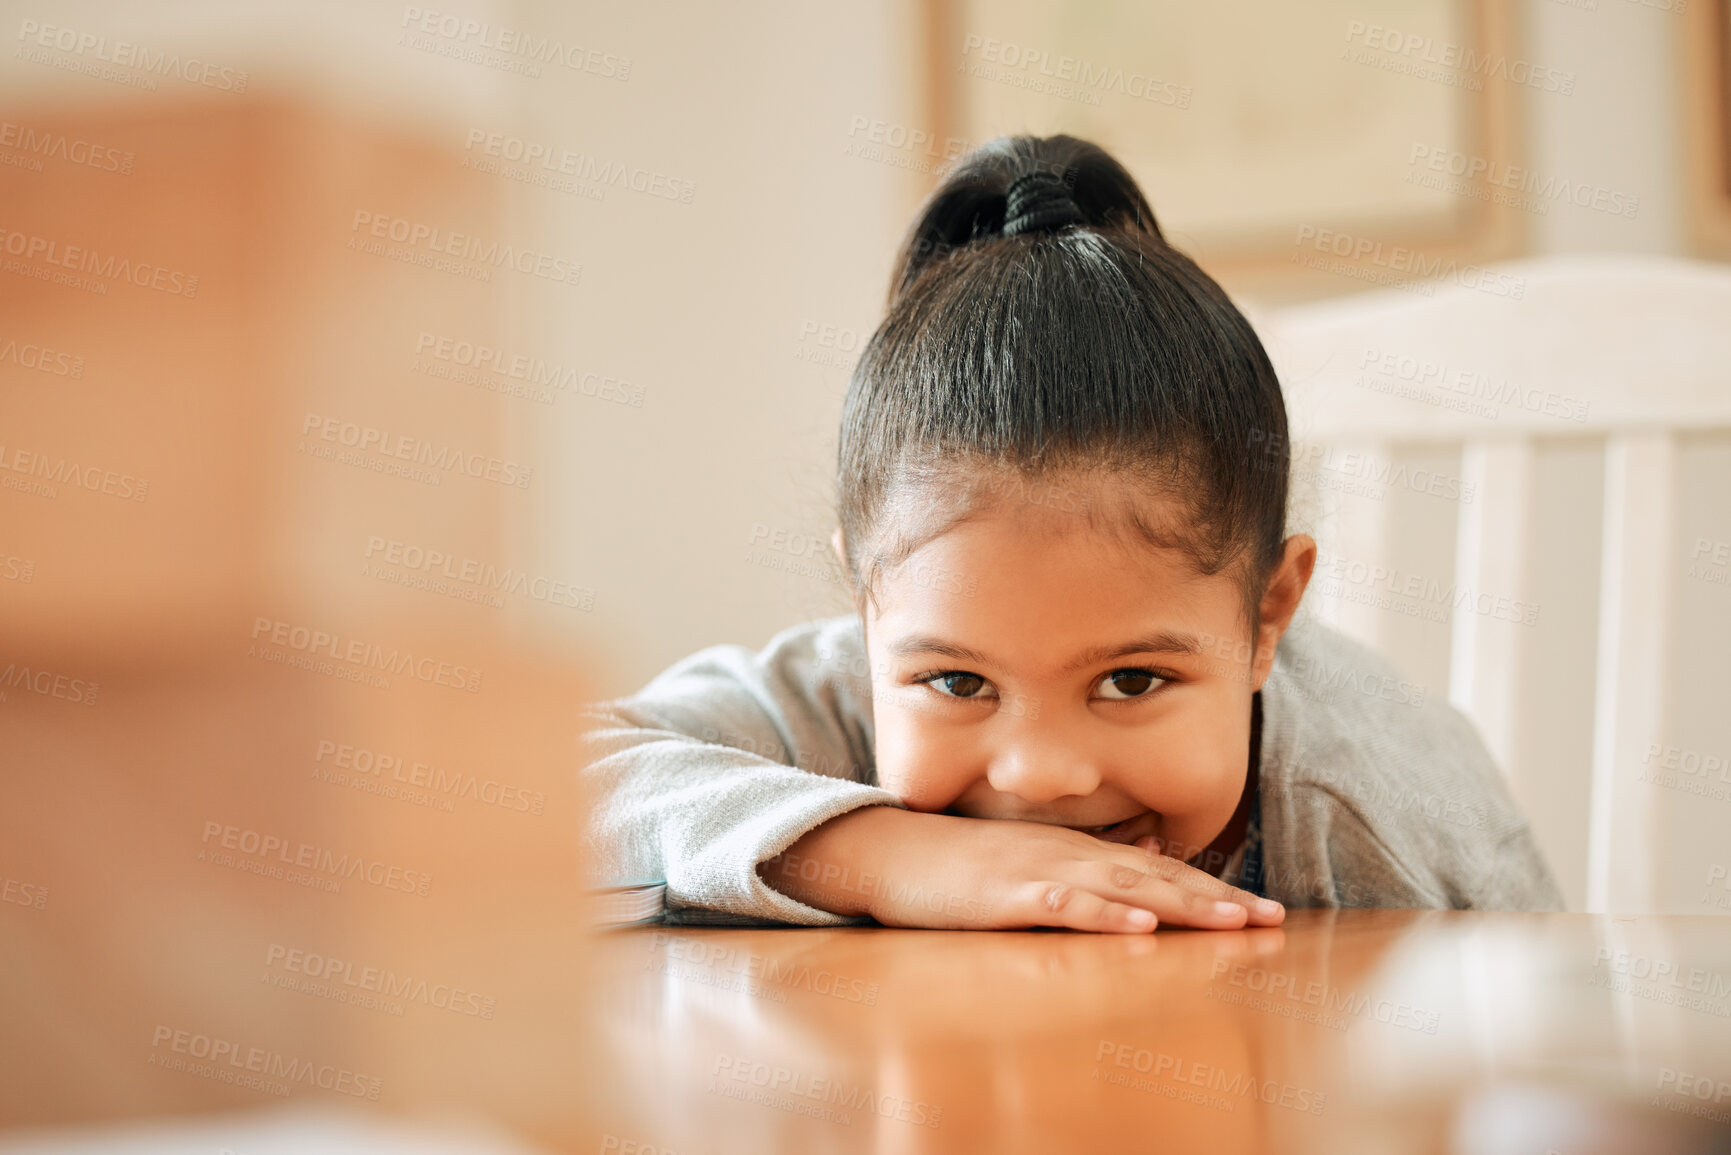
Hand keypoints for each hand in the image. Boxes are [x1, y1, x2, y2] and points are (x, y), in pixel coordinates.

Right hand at [756, 805, 1283, 932]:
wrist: (890, 852)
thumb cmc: (959, 869)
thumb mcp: (1028, 870)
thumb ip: (1079, 876)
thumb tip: (1133, 879)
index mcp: (1079, 853)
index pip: (1159, 869)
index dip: (1213, 889)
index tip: (1262, 910)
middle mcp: (1071, 855)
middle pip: (1157, 876)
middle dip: (1217, 899)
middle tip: (1271, 919)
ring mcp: (1041, 872)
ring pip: (1125, 887)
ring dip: (1181, 903)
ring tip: (1231, 922)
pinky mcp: (1008, 894)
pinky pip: (1065, 904)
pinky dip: (1105, 912)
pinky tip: (1139, 924)